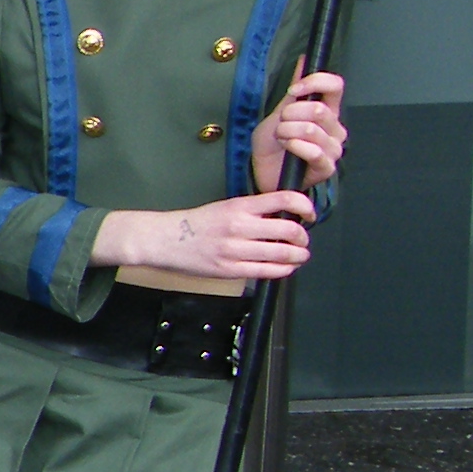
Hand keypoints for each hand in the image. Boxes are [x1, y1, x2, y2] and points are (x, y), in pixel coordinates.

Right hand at [102, 188, 317, 280]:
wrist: (164, 240)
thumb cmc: (195, 224)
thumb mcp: (224, 207)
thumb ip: (253, 212)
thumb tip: (283, 219)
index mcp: (239, 206)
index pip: (284, 199)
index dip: (304, 206)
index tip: (308, 214)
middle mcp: (240, 226)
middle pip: (289, 230)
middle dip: (303, 237)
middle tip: (303, 239)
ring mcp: (235, 250)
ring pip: (283, 254)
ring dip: (299, 256)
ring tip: (299, 255)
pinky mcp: (230, 270)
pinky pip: (267, 272)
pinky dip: (284, 270)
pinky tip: (285, 267)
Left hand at [253, 63, 346, 190]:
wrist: (263, 171)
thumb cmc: (273, 144)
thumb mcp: (278, 112)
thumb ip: (294, 90)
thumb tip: (304, 60)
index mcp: (327, 111)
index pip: (335, 86)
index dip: (314, 82)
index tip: (293, 90)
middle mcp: (335, 129)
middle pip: (320, 109)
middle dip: (290, 114)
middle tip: (280, 124)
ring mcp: (333, 149)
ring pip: (312, 129)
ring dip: (287, 132)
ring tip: (281, 138)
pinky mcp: (327, 167)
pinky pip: (314, 152)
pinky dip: (294, 146)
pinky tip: (287, 148)